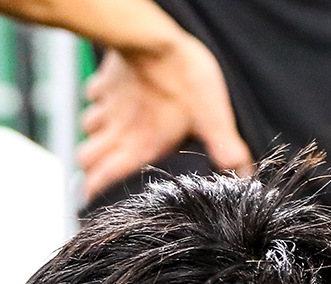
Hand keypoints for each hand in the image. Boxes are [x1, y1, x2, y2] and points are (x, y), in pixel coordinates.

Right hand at [78, 39, 252, 201]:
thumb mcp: (212, 117)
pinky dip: (99, 99)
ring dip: (96, 132)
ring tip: (111, 131)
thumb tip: (245, 175)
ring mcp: (108, 105)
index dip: (93, 192)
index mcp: (138, 147)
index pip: (101, 180)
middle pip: (85, 159)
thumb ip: (226, 148)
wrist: (154, 39)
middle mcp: (117, 131)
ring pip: (87, 128)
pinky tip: (113, 96)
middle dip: (91, 165)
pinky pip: (92, 94)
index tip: (92, 198)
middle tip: (102, 166)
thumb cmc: (183, 77)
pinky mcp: (105, 80)